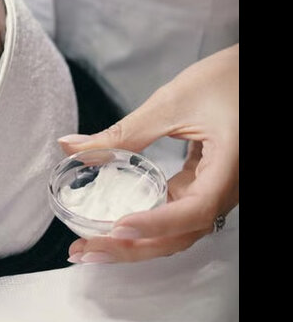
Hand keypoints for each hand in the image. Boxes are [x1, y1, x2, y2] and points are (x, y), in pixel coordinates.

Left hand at [58, 44, 237, 263]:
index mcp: (229, 169)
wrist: (249, 72)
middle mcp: (227, 188)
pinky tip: (113, 227)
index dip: (156, 224)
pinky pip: (176, 213)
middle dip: (133, 247)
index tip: (119, 227)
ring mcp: (216, 189)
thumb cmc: (226, 80)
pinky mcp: (204, 184)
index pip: (194, 211)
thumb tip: (71, 147)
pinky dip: (145, 224)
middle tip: (85, 249)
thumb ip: (124, 132)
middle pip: (182, 233)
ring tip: (91, 247)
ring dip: (135, 243)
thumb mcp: (171, 103)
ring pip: (178, 230)